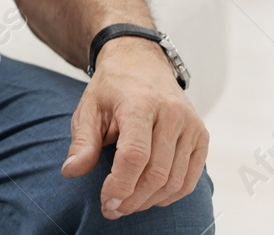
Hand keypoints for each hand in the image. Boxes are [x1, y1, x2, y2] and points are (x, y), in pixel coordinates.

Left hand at [62, 37, 207, 217]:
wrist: (142, 64)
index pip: (135, 155)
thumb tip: (71, 171)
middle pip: (157, 172)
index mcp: (140, 103)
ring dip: (150, 201)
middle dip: (133, 198)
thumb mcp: (89, 108)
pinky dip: (170, 195)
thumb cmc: (112, 88)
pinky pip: (190, 178)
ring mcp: (192, 126)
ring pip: (175, 180)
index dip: (121, 184)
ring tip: (127, 205)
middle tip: (112, 209)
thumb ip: (82, 141)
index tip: (106, 201)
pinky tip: (149, 197)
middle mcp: (172, 114)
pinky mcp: (202, 137)